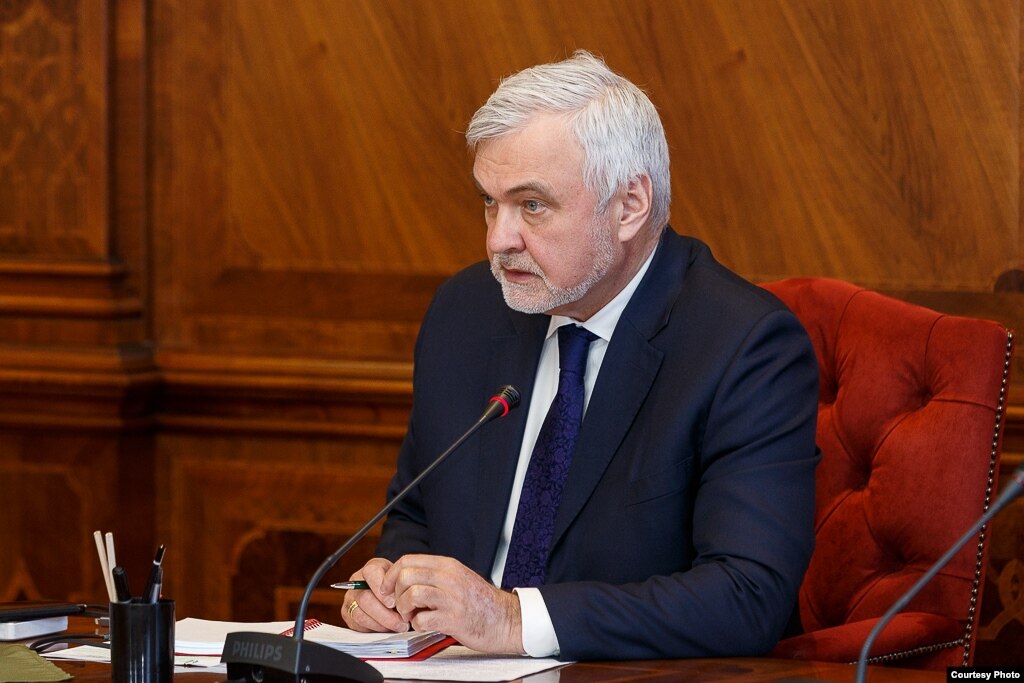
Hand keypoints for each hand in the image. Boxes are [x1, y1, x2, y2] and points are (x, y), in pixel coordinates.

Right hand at [340, 558, 408, 632]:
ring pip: (360, 615)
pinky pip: (358, 626)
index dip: (381, 588)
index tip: (394, 602)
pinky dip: (375, 630)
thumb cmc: (397, 587)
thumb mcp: (402, 580)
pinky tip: (388, 629)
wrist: (390, 595)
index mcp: (371, 569)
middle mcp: (356, 582)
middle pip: (365, 598)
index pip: (371, 573)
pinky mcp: (348, 615)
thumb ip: (401, 586)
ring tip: (398, 627)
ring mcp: (350, 599)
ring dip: (382, 624)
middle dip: (385, 613)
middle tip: (402, 621)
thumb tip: (402, 601)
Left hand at [381, 554, 523, 653]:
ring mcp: (451, 598)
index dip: (391, 575)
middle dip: (395, 594)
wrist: (506, 620)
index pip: (407, 560)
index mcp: (448, 565)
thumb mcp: (458, 578)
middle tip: (402, 606)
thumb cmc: (480, 602)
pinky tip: (426, 625)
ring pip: (411, 594)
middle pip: (405, 576)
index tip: (387, 589)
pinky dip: (417, 625)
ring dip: (405, 609)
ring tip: (412, 616)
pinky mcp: (453, 618)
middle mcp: (449, 577)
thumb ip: (435, 574)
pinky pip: (422, 619)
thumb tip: (404, 576)